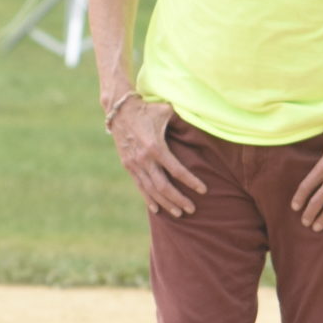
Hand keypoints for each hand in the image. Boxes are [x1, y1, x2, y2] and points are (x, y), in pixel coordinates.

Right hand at [106, 96, 204, 217]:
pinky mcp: (128, 165)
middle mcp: (144, 159)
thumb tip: (200, 122)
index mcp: (155, 146)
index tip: (203, 190)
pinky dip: (148, 199)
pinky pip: (140, 186)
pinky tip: (157, 209)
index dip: (191, 181)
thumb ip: (182, 120)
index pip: (176, 170)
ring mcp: (134, 164)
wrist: (119, 110)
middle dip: (178, 199)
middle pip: (163, 186)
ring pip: (151, 190)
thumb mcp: (166, 111)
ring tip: (179, 213)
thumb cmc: (147, 109)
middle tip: (192, 209)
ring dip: (166, 203)